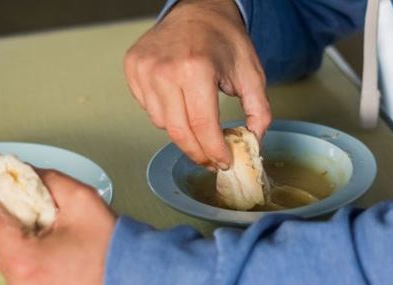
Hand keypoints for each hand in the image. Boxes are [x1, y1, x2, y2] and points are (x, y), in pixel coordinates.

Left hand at [0, 169, 116, 284]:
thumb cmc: (113, 248)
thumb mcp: (82, 200)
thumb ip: (49, 180)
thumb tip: (26, 172)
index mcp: (23, 258)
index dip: (0, 199)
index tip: (7, 189)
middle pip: (4, 245)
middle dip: (20, 228)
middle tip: (45, 218)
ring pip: (15, 268)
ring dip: (28, 253)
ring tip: (59, 245)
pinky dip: (38, 275)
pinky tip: (62, 266)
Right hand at [124, 0, 270, 169]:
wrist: (198, 8)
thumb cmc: (224, 38)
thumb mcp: (252, 72)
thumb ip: (259, 110)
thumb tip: (255, 142)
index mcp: (196, 68)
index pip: (202, 125)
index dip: (214, 150)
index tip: (224, 162)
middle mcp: (165, 70)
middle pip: (179, 131)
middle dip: (198, 152)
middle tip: (211, 159)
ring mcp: (144, 69)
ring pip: (161, 123)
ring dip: (182, 132)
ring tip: (198, 124)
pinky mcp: (133, 69)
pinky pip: (148, 109)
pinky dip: (166, 115)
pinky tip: (180, 103)